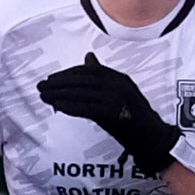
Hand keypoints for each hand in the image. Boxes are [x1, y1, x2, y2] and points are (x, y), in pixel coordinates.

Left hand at [38, 56, 179, 177]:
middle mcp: (117, 85)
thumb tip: (88, 57)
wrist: (152, 137)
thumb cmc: (135, 116)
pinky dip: (69, 107)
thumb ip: (104, 75)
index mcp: (119, 78)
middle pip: (82, 80)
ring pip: (81, 93)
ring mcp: (115, 99)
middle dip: (59, 82)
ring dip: (59, 94)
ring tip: (44, 96)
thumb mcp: (122, 90)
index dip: (67, 74)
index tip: (52, 78)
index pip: (88, 70)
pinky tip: (57, 107)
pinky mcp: (112, 114)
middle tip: (42, 86)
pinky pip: (86, 108)